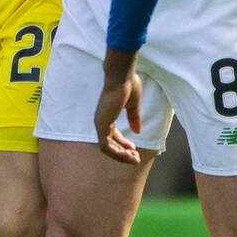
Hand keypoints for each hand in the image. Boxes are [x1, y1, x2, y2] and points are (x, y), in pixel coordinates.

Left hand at [95, 49, 142, 164]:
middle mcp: (101, 120)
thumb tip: (137, 132)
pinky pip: (106, 146)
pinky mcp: (101, 125)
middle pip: (110, 144)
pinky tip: (129, 155)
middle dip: (123, 153)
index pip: (113, 135)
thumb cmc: (128, 85)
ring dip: (121, 156)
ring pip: (107, 148)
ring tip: (134, 160)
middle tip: (136, 159)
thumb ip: (134, 118)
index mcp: (108, 115)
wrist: (122, 76)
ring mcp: (100, 123)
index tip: (134, 149)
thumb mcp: (133, 105)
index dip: (123, 144)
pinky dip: (117, 153)